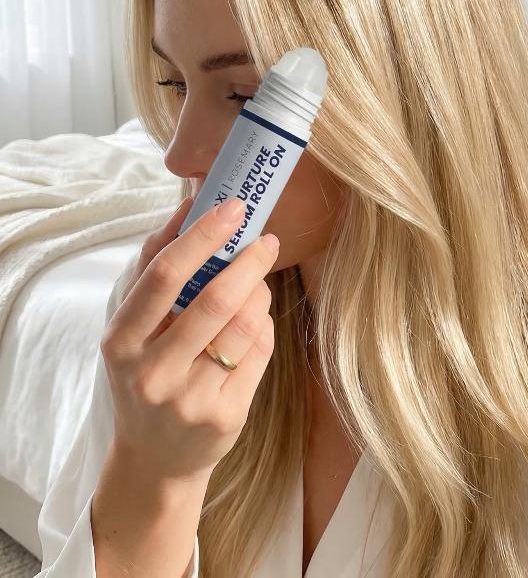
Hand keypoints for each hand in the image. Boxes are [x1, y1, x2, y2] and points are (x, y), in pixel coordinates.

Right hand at [100, 197, 279, 482]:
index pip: (163, 276)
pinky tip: (258, 320)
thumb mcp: (134, 330)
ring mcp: (190, 399)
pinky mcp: (226, 416)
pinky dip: (266, 325)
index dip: (202, 237)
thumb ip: (156, 271)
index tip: (233, 208)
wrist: (154, 459)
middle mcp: (152, 373)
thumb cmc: (146, 375)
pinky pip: (261, 352)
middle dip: (249, 262)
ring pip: (246, 326)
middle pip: (215, 301)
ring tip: (259, 283)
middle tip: (266, 240)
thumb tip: (190, 206)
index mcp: (121, 341)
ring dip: (261, 293)